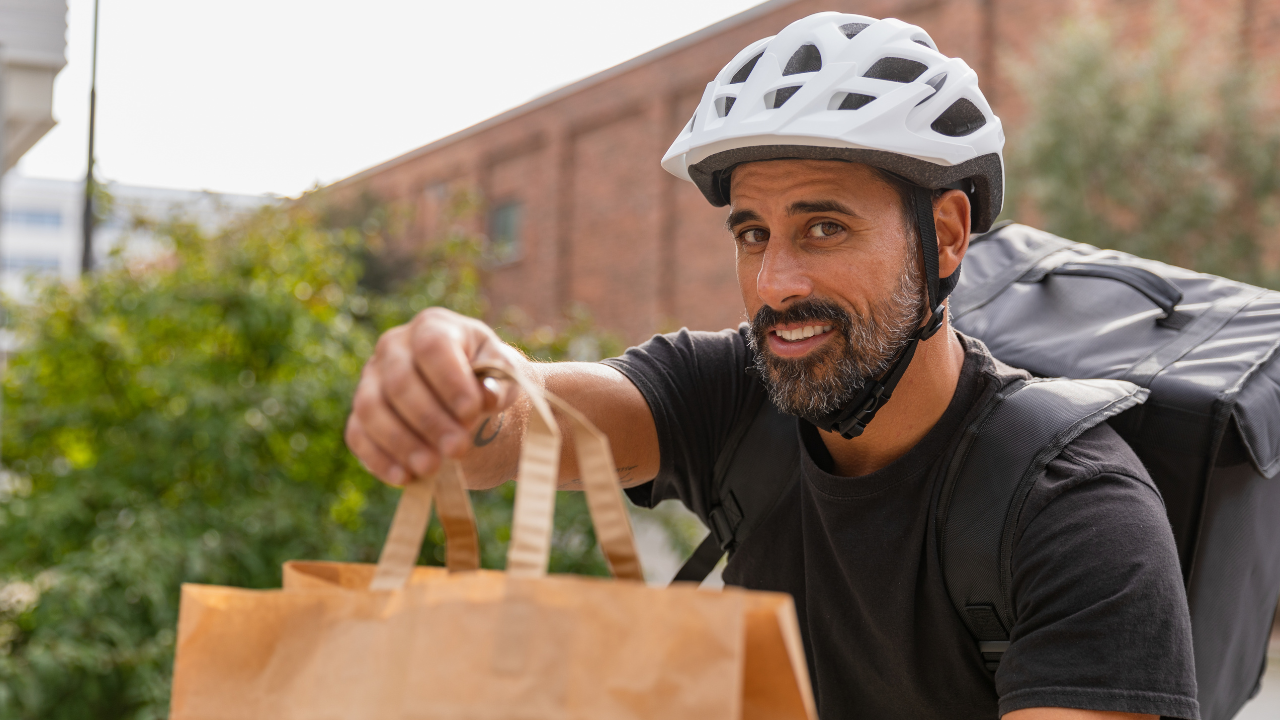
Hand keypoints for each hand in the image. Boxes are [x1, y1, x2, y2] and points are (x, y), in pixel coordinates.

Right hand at [345, 307, 521, 484]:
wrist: (467, 400)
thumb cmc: (486, 379)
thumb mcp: (502, 373)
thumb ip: (500, 380)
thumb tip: (487, 395)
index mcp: (432, 327)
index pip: (432, 346)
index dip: (449, 380)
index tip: (471, 412)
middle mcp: (393, 347)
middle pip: (400, 381)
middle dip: (429, 419)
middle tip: (458, 449)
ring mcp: (371, 379)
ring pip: (371, 408)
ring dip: (402, 442)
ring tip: (432, 468)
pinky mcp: (360, 414)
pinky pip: (358, 434)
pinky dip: (379, 458)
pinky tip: (405, 477)